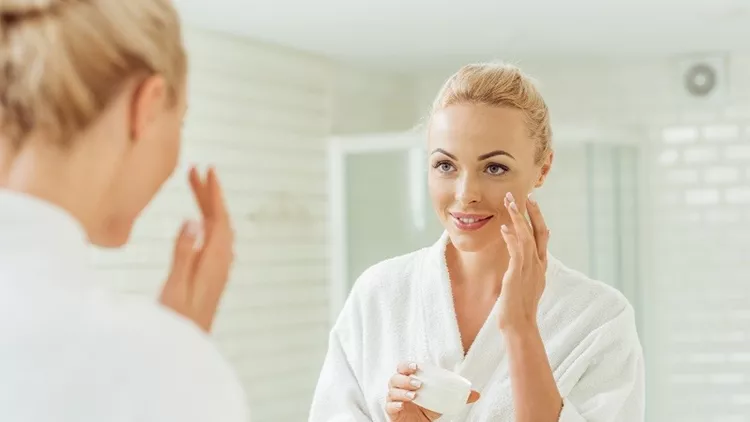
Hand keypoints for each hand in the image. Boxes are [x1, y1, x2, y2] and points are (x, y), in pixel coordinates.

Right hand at [159, 166, 234, 331]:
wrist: (184, 351)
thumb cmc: (177, 322)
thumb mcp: (176, 286)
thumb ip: (185, 253)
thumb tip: (195, 221)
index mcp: (215, 262)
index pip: (219, 219)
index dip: (213, 194)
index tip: (207, 171)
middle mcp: (221, 263)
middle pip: (219, 221)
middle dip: (209, 195)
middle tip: (196, 172)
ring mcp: (217, 271)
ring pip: (218, 230)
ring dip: (208, 207)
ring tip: (196, 188)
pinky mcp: (210, 277)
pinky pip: (215, 241)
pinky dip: (208, 223)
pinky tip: (201, 222)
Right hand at [386, 362, 480, 421]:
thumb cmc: (427, 408)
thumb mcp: (442, 400)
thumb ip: (457, 396)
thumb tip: (476, 394)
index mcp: (409, 379)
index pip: (403, 367)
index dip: (407, 365)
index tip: (416, 366)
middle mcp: (399, 387)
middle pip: (395, 377)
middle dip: (405, 379)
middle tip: (418, 383)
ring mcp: (394, 399)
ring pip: (391, 390)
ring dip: (401, 391)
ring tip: (414, 396)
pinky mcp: (391, 411)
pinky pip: (388, 405)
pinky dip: (394, 404)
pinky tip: (402, 405)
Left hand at [497, 192, 549, 331]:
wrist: (520, 326)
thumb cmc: (518, 307)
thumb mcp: (524, 283)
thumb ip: (525, 267)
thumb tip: (520, 254)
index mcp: (540, 266)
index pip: (542, 236)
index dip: (538, 218)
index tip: (531, 203)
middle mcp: (538, 266)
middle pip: (539, 232)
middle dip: (532, 212)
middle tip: (525, 194)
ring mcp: (530, 270)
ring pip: (527, 238)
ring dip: (519, 219)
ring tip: (511, 203)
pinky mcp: (518, 276)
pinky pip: (517, 253)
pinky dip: (511, 238)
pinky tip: (504, 228)